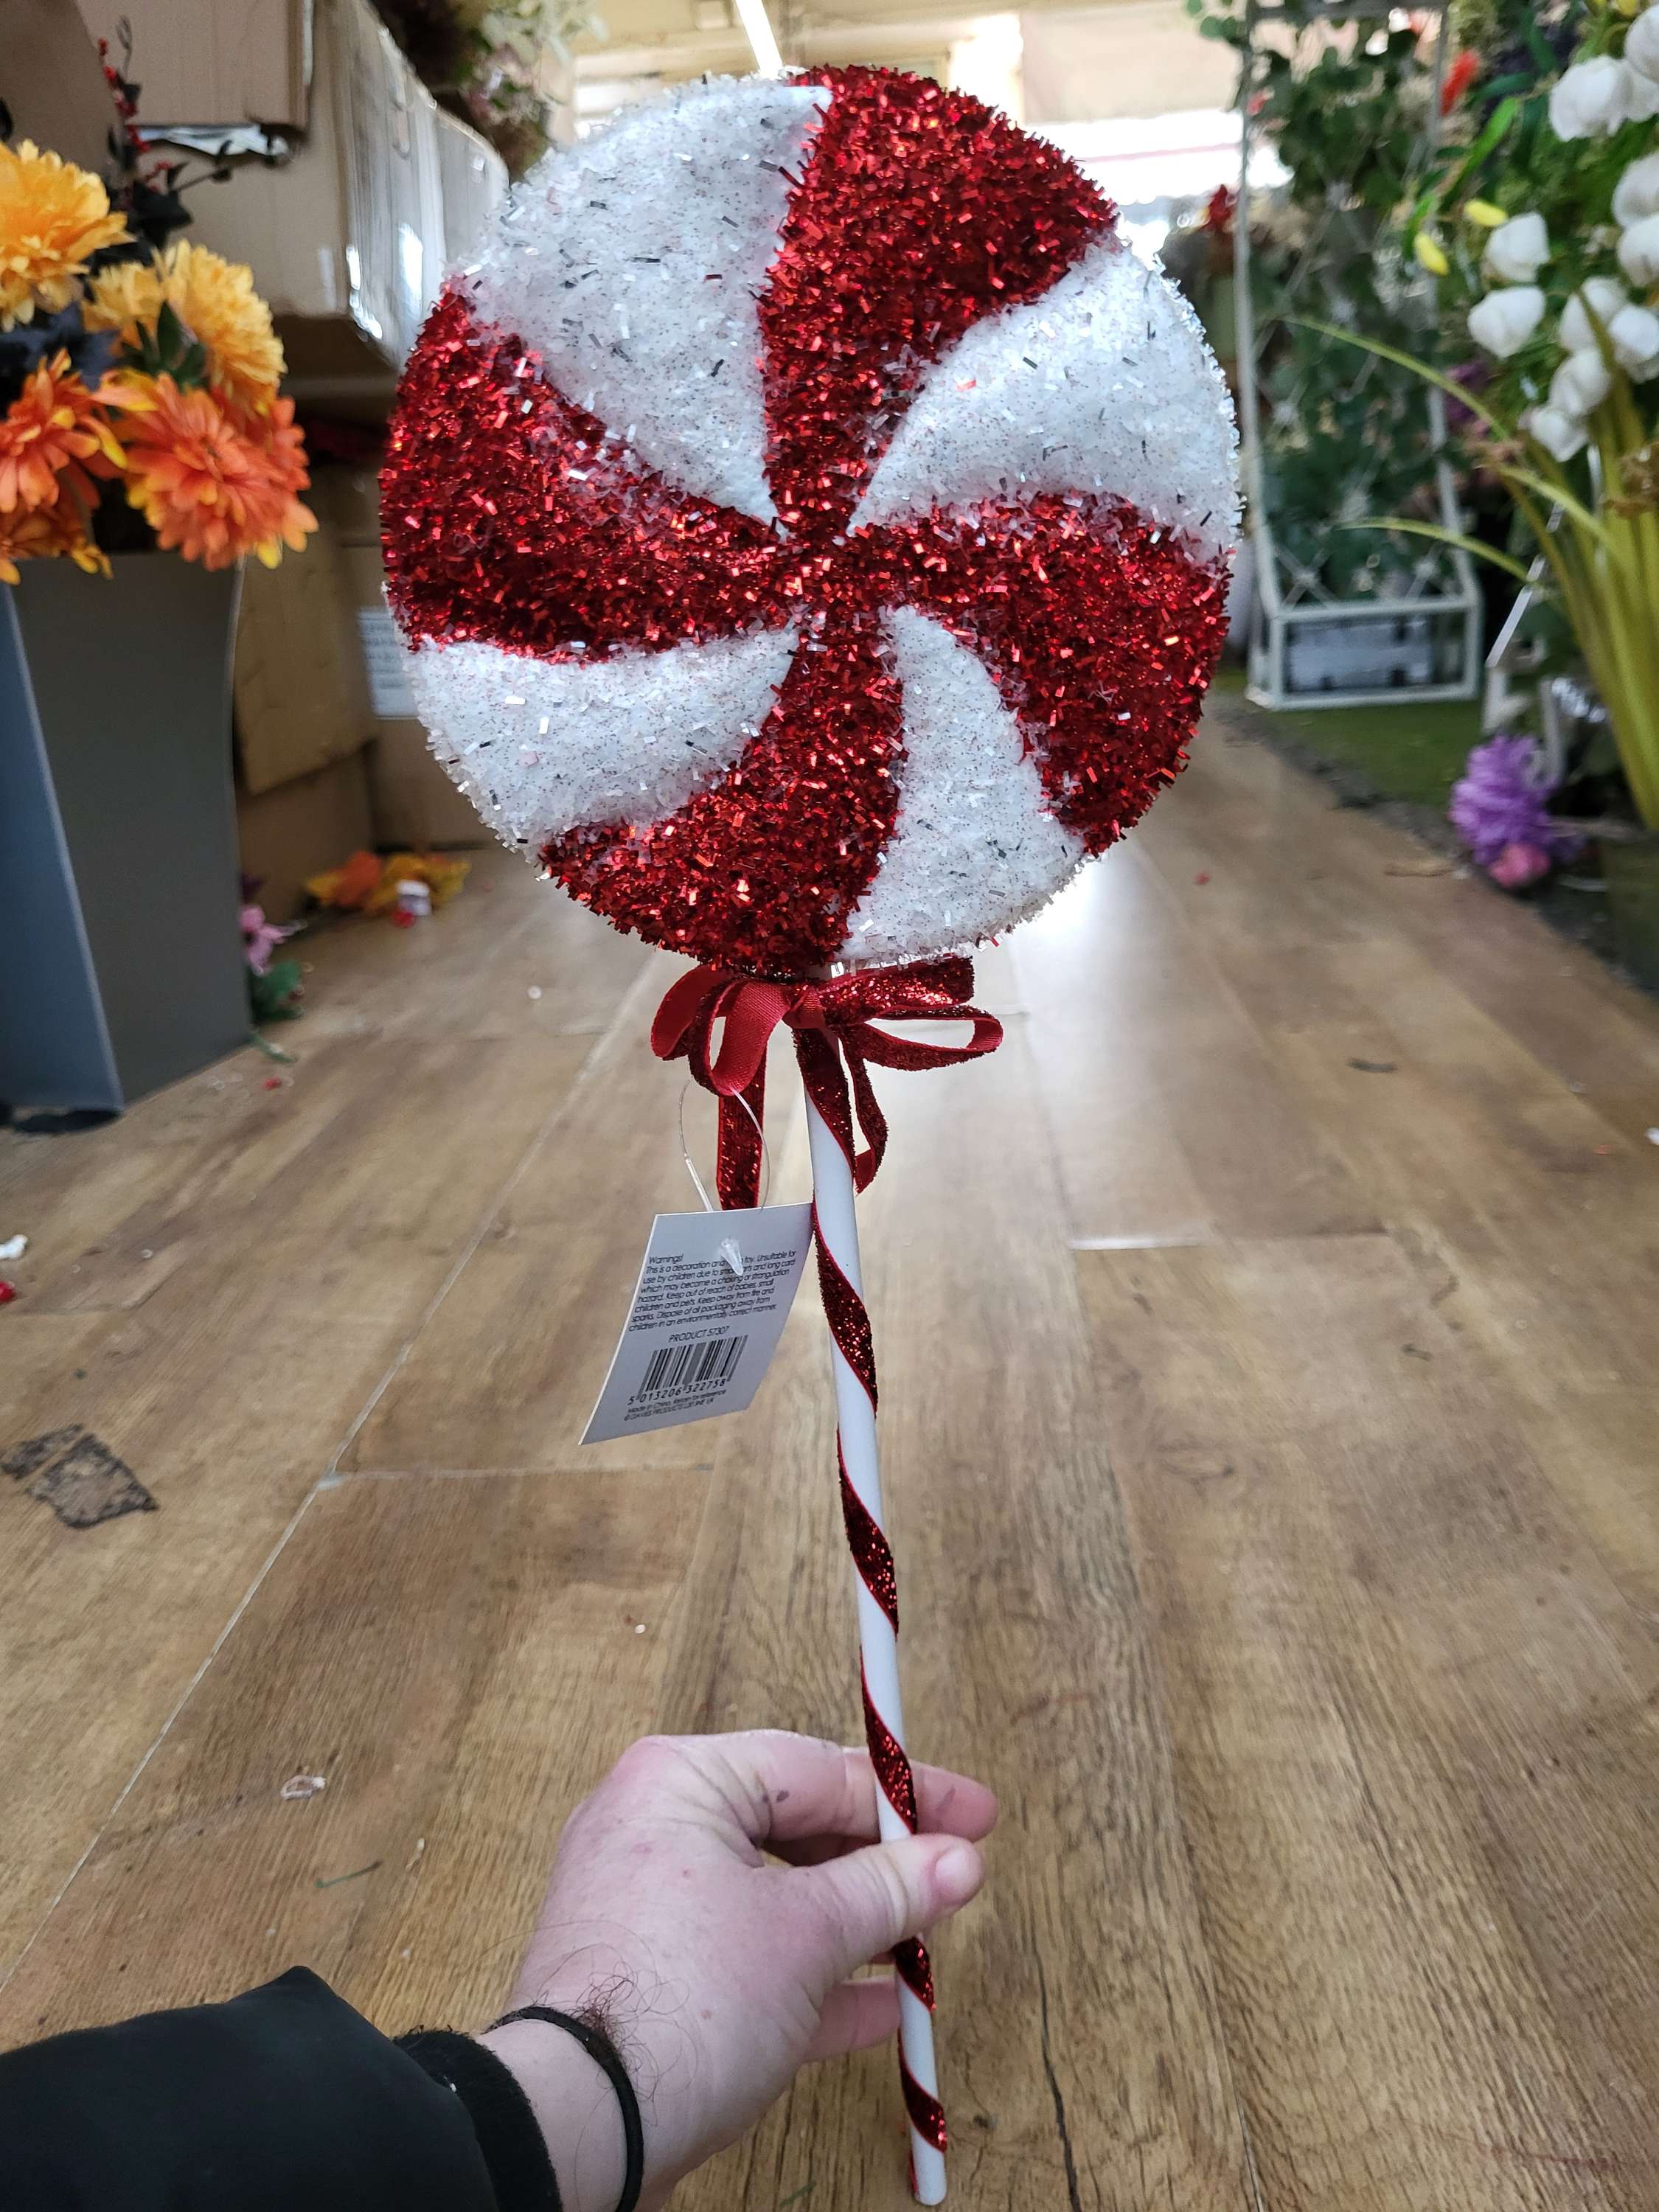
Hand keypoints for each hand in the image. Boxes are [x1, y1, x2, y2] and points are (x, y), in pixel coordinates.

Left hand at [479, 1729, 995, 2209]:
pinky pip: (746, 1960)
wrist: (580, 2123)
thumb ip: (889, 1889)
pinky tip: (881, 2006)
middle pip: (794, 1828)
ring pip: (773, 1899)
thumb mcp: (808, 1934)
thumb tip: (959, 1861)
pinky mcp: (650, 1981)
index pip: (817, 1766)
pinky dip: (811, 1977)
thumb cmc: (684, 1999)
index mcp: (682, 1782)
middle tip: (957, 1877)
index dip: (906, 1794)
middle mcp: (655, 1828)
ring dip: (854, 1924)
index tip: (979, 1815)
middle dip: (879, 1861)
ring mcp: (647, 1909)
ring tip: (925, 1943)